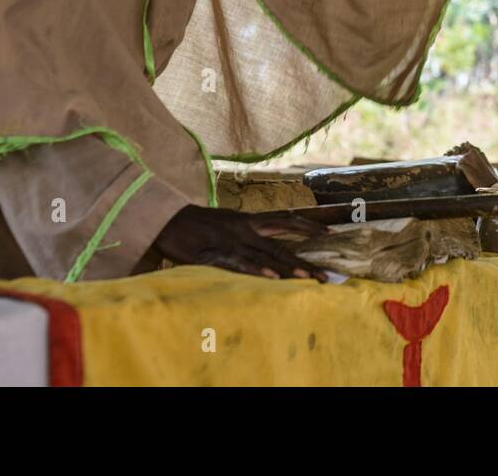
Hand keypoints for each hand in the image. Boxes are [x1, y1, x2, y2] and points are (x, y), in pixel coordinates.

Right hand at [152, 205, 330, 281]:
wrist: (165, 218)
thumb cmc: (195, 224)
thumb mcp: (225, 223)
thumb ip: (244, 232)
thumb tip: (262, 242)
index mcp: (248, 221)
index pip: (285, 221)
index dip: (308, 226)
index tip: (332, 232)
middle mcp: (245, 228)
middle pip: (282, 244)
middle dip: (306, 260)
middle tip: (326, 275)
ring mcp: (232, 239)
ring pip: (266, 255)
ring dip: (288, 267)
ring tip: (308, 278)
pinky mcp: (216, 252)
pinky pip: (240, 262)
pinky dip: (256, 269)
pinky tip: (272, 277)